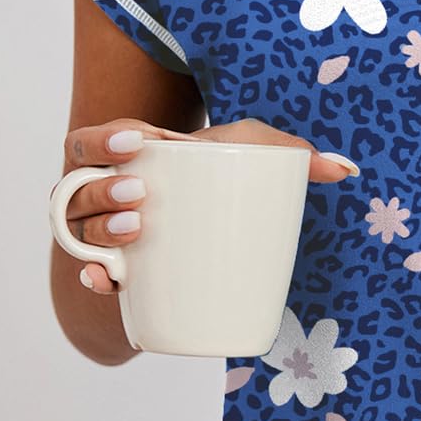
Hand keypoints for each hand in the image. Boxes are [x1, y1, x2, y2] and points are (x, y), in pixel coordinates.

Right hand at [62, 117, 360, 295]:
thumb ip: (286, 154)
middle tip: (143, 196)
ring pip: (78, 232)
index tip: (141, 142)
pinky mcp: (113, 276)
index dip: (105, 140)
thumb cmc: (215, 188)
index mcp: (124, 158)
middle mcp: (102, 195)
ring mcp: (102, 236)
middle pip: (76, 188)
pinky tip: (107, 280)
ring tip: (138, 230)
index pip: (93, 141)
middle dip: (102, 190)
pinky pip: (88, 277)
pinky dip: (93, 279)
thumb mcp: (245, 160)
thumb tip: (345, 169)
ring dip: (100, 230)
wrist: (196, 249)